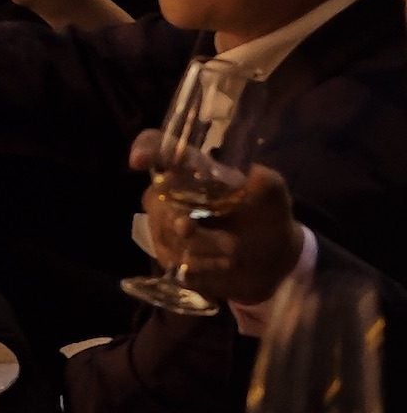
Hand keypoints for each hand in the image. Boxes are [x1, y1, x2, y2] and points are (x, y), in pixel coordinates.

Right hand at [132, 144, 303, 303]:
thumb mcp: (274, 195)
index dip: (145, 149)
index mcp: (192, 169)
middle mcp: (170, 193)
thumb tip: (251, 176)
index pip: (158, 146)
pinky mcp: (169, 256)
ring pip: (166, 234)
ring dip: (203, 246)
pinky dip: (202, 265)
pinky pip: (173, 261)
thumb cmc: (267, 217)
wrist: (271, 262)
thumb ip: (264, 182)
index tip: (138, 161)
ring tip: (233, 252)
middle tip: (198, 231)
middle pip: (154, 199)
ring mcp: (165, 226)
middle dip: (177, 218)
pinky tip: (223, 264)